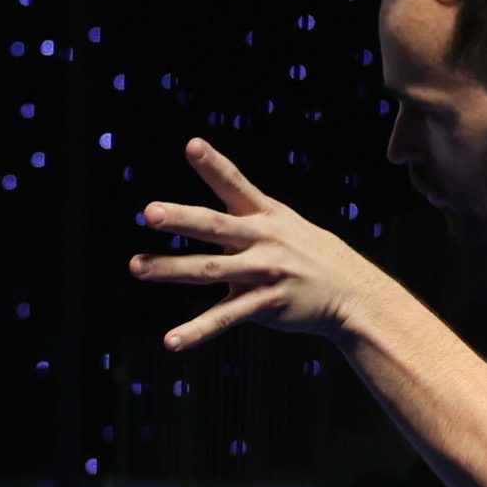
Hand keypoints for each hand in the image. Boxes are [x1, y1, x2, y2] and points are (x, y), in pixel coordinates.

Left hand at [128, 139, 396, 351]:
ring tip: (137, 266)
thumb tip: (201, 214)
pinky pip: (225, 318)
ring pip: (211, 270)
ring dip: (171, 268)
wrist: (349, 292)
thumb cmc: (307, 254)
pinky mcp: (265, 304)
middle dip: (181, 218)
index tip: (192, 145)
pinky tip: (170, 341)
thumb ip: (243, 214)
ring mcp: (264, 272)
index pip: (235, 185)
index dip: (214, 165)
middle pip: (215, 226)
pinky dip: (196, 331)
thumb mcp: (282, 223)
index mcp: (265, 215)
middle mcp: (263, 240)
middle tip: (149, 212)